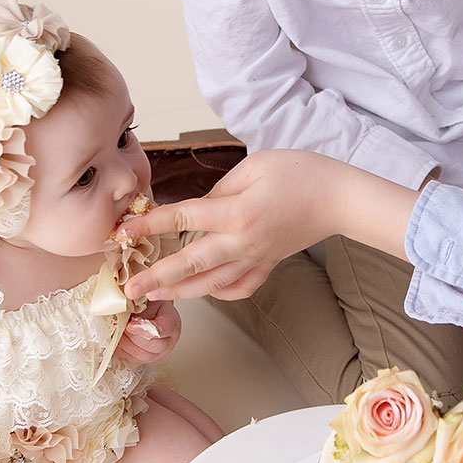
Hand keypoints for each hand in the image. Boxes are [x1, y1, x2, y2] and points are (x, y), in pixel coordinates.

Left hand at [113, 300, 180, 364]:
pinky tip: (117, 340)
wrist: (150, 309)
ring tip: (117, 332)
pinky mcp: (144, 358)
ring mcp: (157, 353)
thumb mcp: (149, 296)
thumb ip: (142, 301)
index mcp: (172, 324)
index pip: (161, 330)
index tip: (130, 325)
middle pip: (152, 346)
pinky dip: (121, 350)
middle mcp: (168, 341)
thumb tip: (128, 302)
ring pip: (141, 355)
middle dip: (133, 337)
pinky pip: (132, 359)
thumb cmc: (151, 303)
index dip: (144, 329)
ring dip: (125, 344)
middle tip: (121, 328)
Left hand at [121, 150, 417, 301]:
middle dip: (157, 277)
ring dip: (179, 292)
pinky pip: (238, 287)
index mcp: (237, 212)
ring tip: (153, 296)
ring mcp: (256, 258)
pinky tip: (204, 291)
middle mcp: (243, 241)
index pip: (183, 219)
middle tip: (129, 288)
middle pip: (191, 264)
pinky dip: (219, 293)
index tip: (123, 231)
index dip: (150, 225)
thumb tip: (200, 207)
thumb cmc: (301, 173)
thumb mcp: (255, 166)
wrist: (339, 198)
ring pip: (211, 283)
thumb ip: (221, 188)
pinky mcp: (268, 265)